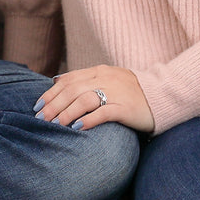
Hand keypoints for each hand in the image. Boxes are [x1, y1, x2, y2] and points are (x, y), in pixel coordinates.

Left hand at [34, 65, 153, 132]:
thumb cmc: (131, 91)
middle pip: (73, 90)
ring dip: (67, 112)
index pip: (69, 80)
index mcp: (100, 71)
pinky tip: (78, 128)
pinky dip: (89, 119)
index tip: (37, 106)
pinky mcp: (126, 108)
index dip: (51, 93)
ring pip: (85, 100)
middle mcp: (106, 79)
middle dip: (54, 105)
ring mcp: (117, 93)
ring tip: (55, 125)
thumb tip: (56, 82)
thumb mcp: (108, 79)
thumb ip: (85, 80)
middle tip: (40, 119)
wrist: (163, 95)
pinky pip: (104, 112)